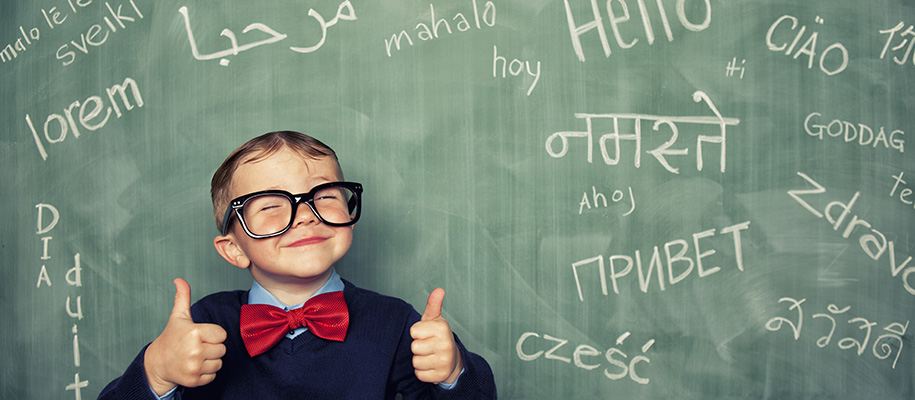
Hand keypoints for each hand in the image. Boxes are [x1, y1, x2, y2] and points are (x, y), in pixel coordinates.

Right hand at [144, 278, 226, 394]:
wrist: (158, 363)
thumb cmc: (171, 338)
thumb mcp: (178, 317)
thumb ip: (183, 298)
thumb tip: (179, 280)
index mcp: (194, 332)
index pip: (221, 334)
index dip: (213, 334)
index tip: (200, 335)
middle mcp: (194, 350)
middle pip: (222, 349)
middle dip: (212, 347)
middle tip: (197, 346)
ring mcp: (194, 367)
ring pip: (219, 363)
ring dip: (210, 360)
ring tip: (196, 356)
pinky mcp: (194, 380)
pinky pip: (213, 375)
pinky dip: (206, 372)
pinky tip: (194, 366)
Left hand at [410, 288, 462, 383]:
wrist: (452, 359)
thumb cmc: (438, 336)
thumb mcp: (434, 320)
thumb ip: (433, 304)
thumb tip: (439, 289)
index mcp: (442, 328)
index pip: (413, 331)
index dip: (417, 333)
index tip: (426, 334)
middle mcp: (445, 344)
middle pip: (414, 347)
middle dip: (418, 347)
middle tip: (428, 346)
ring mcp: (444, 361)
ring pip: (416, 362)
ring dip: (419, 360)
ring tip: (429, 355)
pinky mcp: (440, 375)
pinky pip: (419, 374)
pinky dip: (422, 371)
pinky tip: (431, 366)